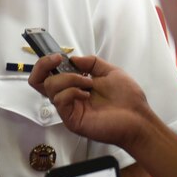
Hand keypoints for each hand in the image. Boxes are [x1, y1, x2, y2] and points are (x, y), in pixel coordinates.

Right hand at [28, 53, 154, 149]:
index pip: (48, 76)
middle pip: (39, 81)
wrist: (138, 117)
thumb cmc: (127, 98)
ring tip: (88, 83)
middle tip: (60, 61)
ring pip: (50, 87)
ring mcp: (69, 109)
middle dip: (45, 66)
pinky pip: (60, 100)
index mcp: (75, 86)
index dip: (46, 64)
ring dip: (69, 78)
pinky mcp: (71, 120)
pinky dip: (72, 91)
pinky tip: (86, 93)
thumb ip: (91, 63)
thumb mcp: (110, 72)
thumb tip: (73, 58)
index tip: (58, 56)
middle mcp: (68, 98)